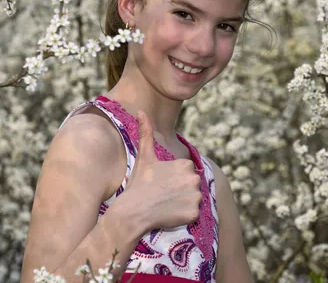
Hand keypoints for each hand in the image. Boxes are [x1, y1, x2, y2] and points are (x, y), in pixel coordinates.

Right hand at [117, 111, 201, 231]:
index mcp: (185, 164)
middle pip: (191, 186)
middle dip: (180, 191)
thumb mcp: (144, 157)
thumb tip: (141, 111)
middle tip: (162, 195)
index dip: (173, 180)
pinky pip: (192, 215)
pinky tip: (169, 215)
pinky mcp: (193, 213)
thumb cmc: (138, 185)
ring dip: (182, 204)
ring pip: (193, 200)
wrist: (132, 213)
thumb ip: (146, 133)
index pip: (186, 173)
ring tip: (164, 205)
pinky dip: (183, 217)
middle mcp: (194, 178)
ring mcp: (195, 197)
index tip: (160, 184)